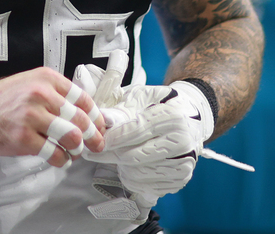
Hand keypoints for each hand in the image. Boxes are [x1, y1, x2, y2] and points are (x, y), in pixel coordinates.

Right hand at [0, 67, 104, 167]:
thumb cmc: (5, 98)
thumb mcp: (32, 82)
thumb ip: (56, 93)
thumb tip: (85, 113)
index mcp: (46, 78)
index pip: (82, 98)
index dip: (96, 116)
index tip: (101, 126)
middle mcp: (41, 94)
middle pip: (81, 119)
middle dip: (94, 136)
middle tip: (97, 144)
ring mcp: (32, 116)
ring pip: (71, 137)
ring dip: (78, 149)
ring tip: (75, 152)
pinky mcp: (24, 138)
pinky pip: (54, 153)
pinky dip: (62, 160)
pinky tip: (61, 158)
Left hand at [87, 81, 214, 203]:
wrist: (188, 119)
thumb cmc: (159, 105)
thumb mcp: (142, 97)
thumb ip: (122, 109)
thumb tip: (102, 118)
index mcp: (173, 117)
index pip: (138, 130)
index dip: (115, 136)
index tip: (98, 140)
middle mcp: (182, 142)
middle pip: (137, 156)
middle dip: (112, 155)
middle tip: (94, 153)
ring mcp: (184, 163)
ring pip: (140, 173)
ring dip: (121, 167)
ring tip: (115, 156)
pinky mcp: (181, 180)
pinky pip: (148, 186)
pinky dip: (132, 179)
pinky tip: (127, 168)